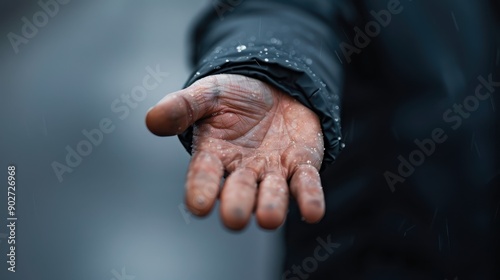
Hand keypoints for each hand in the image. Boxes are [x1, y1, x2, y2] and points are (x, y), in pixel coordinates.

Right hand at [146, 74, 324, 229]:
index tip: (199, 205)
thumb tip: (151, 120)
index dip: (201, 189)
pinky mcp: (301, 165)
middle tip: (234, 219)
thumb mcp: (207, 94)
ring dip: (272, 206)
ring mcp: (273, 171)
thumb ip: (182, 107)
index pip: (204, 175)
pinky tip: (313, 212)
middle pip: (239, 190)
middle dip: (238, 204)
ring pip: (273, 193)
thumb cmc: (234, 95)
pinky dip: (309, 198)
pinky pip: (306, 184)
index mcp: (214, 154)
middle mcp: (243, 170)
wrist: (274, 87)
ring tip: (268, 219)